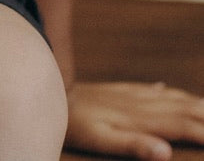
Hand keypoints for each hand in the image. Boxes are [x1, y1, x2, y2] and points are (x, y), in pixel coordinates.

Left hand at [66, 81, 203, 159]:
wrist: (53, 94)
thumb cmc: (76, 124)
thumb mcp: (101, 139)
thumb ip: (134, 145)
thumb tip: (166, 152)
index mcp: (142, 117)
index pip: (185, 125)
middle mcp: (142, 102)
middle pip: (185, 108)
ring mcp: (132, 94)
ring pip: (171, 96)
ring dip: (194, 102)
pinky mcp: (121, 90)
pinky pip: (152, 90)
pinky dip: (168, 93)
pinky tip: (168, 90)